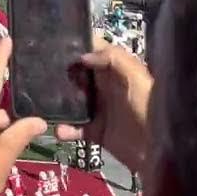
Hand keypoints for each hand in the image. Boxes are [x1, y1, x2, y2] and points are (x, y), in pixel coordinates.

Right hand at [54, 38, 152, 173]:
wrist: (158, 152)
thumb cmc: (149, 109)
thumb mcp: (136, 77)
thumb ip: (114, 59)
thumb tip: (82, 56)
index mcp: (117, 71)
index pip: (95, 50)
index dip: (77, 44)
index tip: (55, 42)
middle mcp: (106, 87)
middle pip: (79, 74)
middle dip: (61, 71)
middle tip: (38, 70)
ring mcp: (100, 109)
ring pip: (72, 100)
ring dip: (58, 101)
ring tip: (44, 101)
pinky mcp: (96, 131)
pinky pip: (75, 128)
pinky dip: (65, 129)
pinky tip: (60, 130)